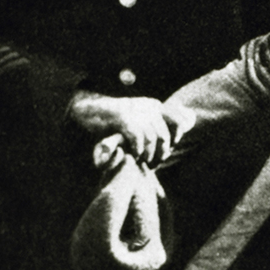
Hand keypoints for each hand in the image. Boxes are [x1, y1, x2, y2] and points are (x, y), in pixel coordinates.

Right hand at [69, 91, 194, 165]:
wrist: (90, 110)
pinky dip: (137, 150)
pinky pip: (137, 138)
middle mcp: (148, 107)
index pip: (179, 120)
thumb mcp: (138, 119)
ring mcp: (135, 112)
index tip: (171, 148)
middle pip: (164, 136)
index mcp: (154, 106)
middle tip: (154, 163)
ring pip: (151, 139)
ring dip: (149, 155)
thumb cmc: (115, 121)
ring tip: (144, 162)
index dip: (177, 137)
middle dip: (161, 153)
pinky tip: (134, 155)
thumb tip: (176, 139)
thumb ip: (153, 126)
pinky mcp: (123, 118)